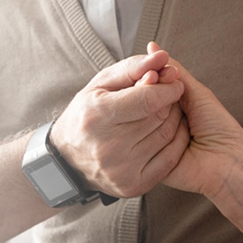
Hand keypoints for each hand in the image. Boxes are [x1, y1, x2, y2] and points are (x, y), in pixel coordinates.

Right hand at [48, 48, 189, 197]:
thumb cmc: (87, 114)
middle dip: (169, 100)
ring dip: (174, 119)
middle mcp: (108, 145)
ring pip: (166, 135)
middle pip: (159, 115)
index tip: (172, 80)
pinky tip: (167, 131)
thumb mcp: (101, 84)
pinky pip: (169, 158)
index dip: (167, 86)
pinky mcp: (132, 185)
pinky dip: (176, 141)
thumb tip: (163, 57)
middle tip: (165, 95)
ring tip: (164, 111)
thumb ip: (133, 67)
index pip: (148, 99)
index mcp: (97, 115)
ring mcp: (121, 169)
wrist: (67, 159)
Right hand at [153, 47, 242, 198]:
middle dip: (159, 99)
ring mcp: (147, 143)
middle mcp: (153, 122)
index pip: (144, 86)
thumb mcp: (194, 92)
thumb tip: (151, 46)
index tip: (154, 76)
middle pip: (141, 101)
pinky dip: (163, 138)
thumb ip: (172, 69)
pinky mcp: (146, 162)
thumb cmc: (219, 128)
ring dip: (165, 120)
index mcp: (163, 105)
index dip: (149, 79)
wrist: (229, 163)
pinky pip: (143, 142)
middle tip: (179, 108)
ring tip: (186, 127)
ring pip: (141, 120)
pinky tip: (180, 141)